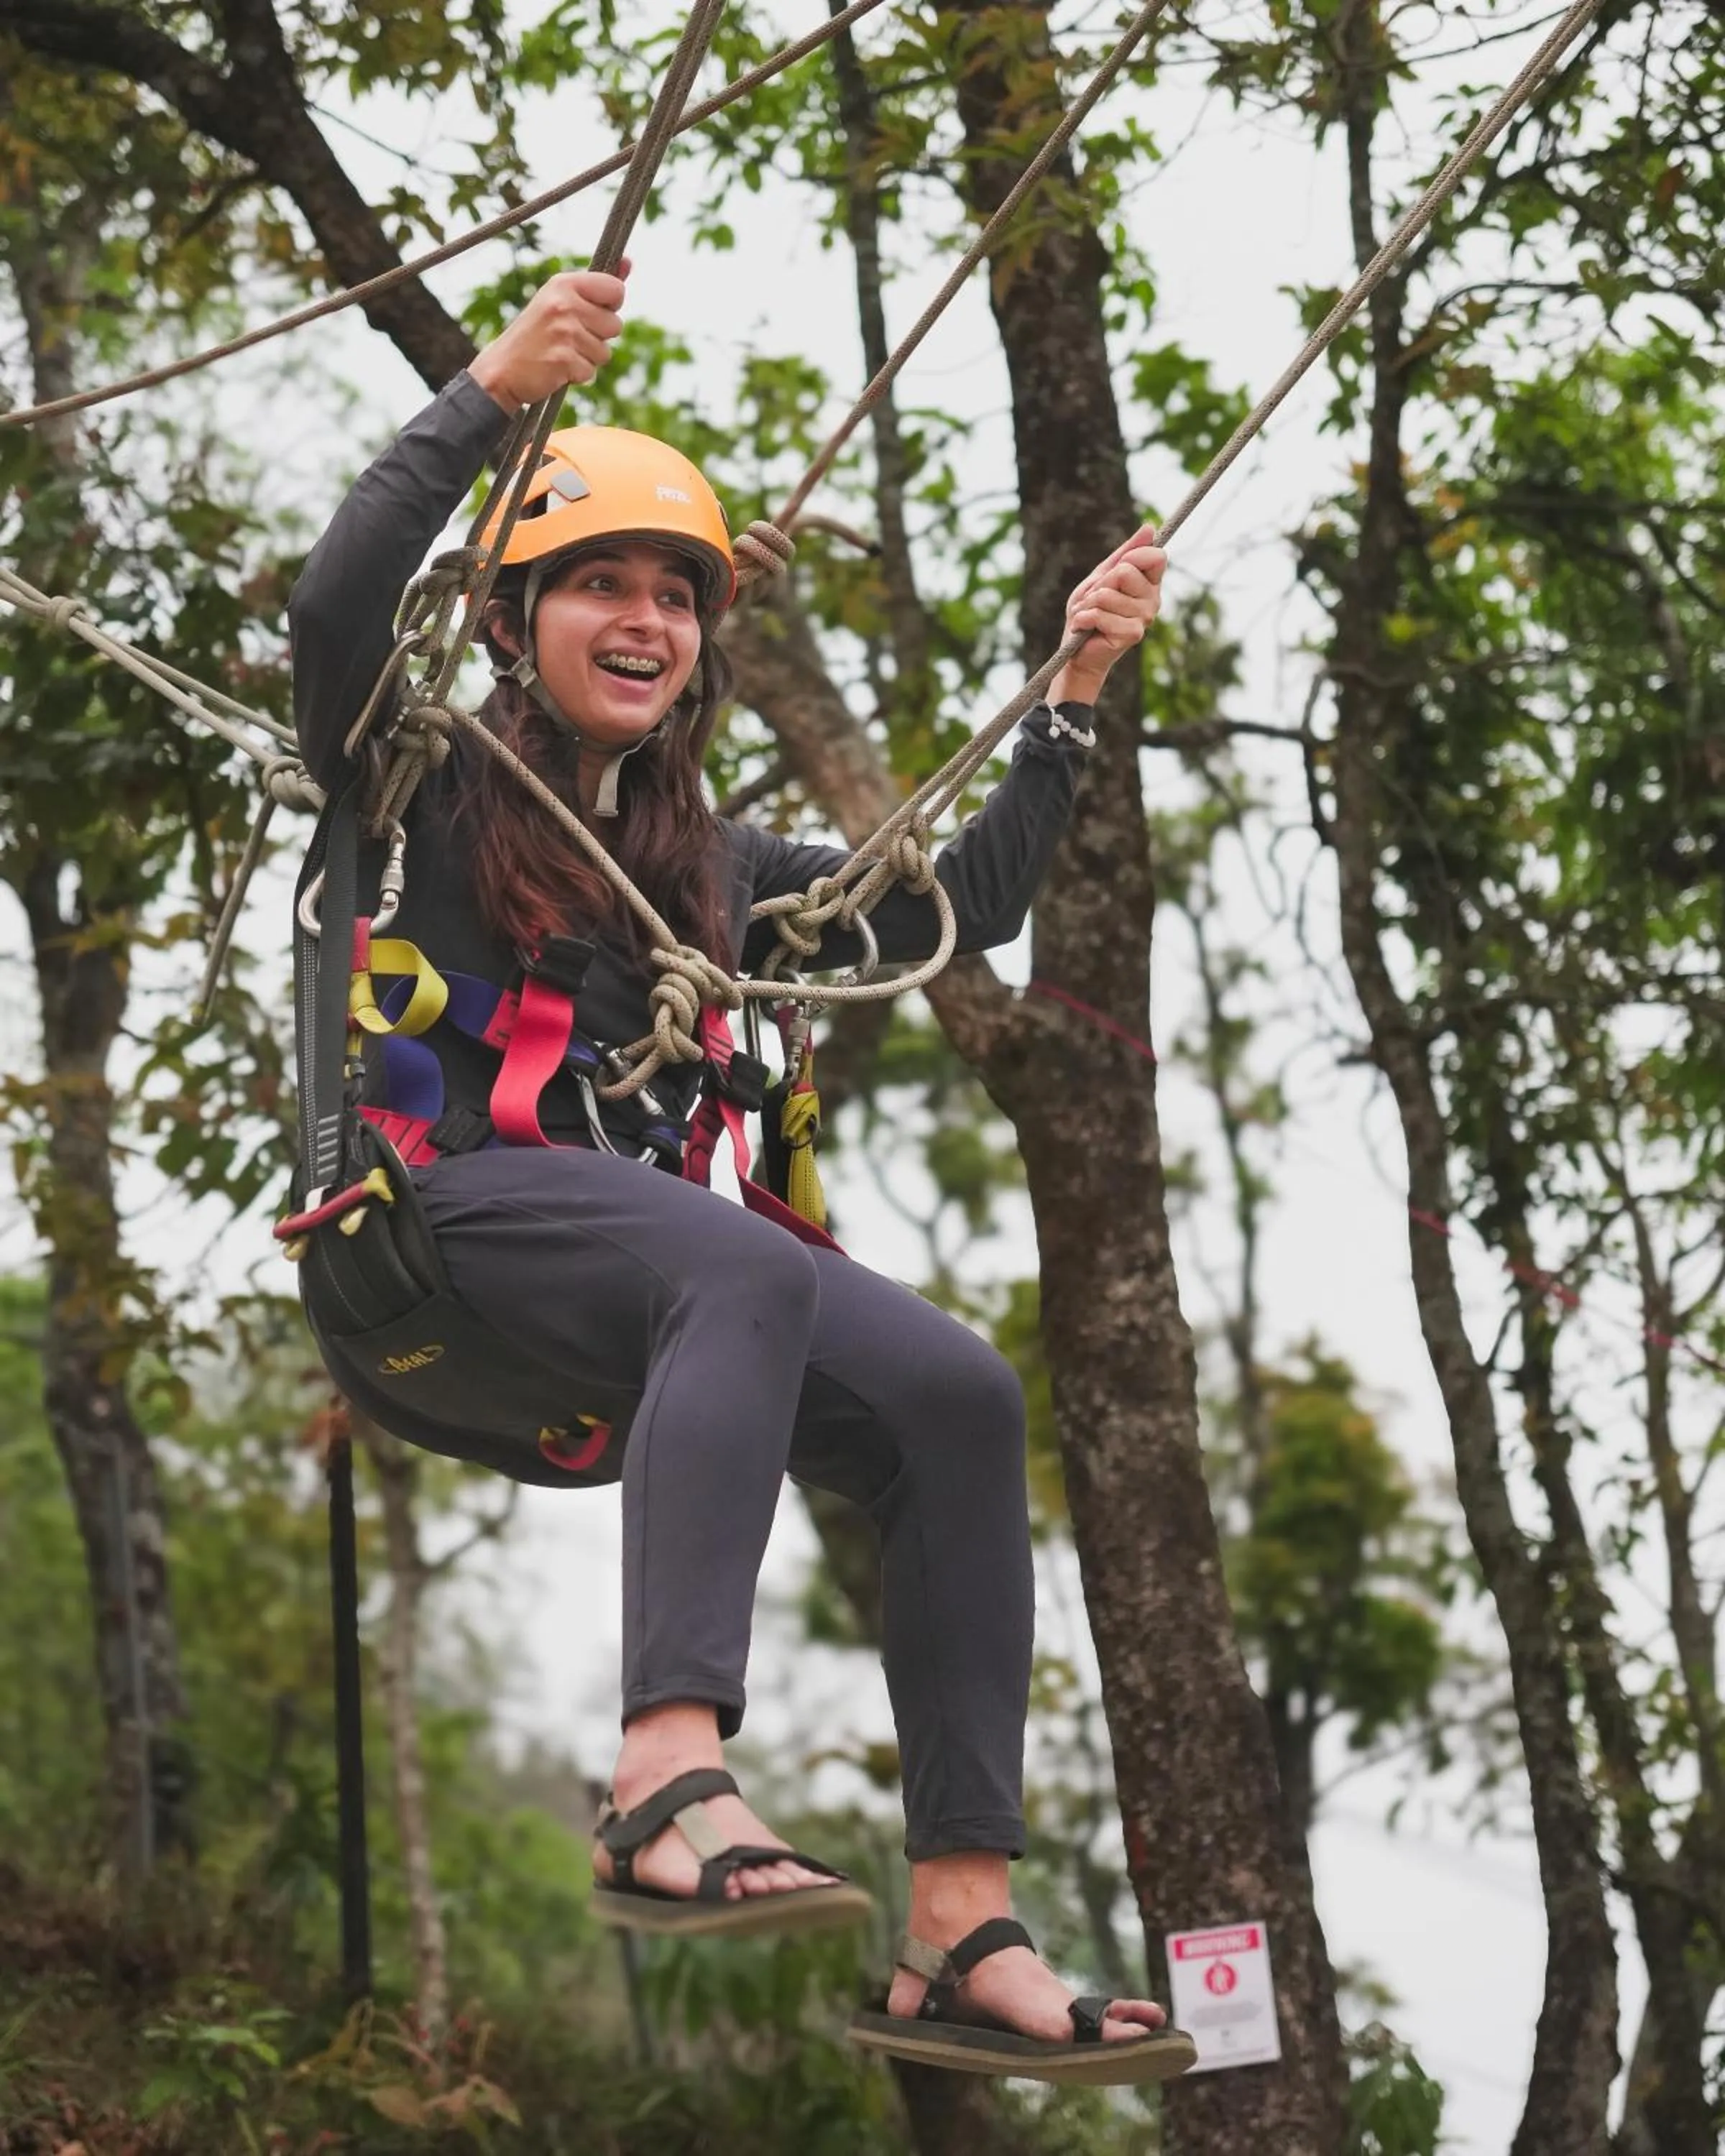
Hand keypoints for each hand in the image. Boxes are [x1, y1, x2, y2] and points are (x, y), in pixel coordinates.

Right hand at [468, 263, 630, 411]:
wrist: (502, 369)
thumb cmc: (535, 335)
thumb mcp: (559, 301)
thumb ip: (595, 286)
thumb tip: (628, 262)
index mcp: (563, 284)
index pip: (615, 289)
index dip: (610, 306)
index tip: (592, 312)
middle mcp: (564, 304)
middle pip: (615, 325)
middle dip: (598, 337)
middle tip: (569, 338)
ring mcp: (564, 332)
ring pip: (605, 352)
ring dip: (587, 358)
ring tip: (561, 352)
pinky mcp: (564, 360)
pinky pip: (591, 371)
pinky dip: (577, 375)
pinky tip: (556, 368)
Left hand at [1049, 522, 1166, 705]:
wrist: (1077, 649)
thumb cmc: (1089, 611)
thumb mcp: (1102, 576)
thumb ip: (1125, 553)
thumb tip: (1150, 527)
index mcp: (1149, 583)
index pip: (1155, 556)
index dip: (1132, 557)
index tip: (1116, 570)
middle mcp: (1153, 600)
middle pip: (1125, 572)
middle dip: (1100, 584)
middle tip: (1094, 600)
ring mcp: (1145, 618)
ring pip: (1107, 594)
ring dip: (1087, 605)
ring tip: (1088, 616)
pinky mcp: (1133, 634)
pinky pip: (1101, 614)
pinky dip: (1083, 619)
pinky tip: (1085, 628)